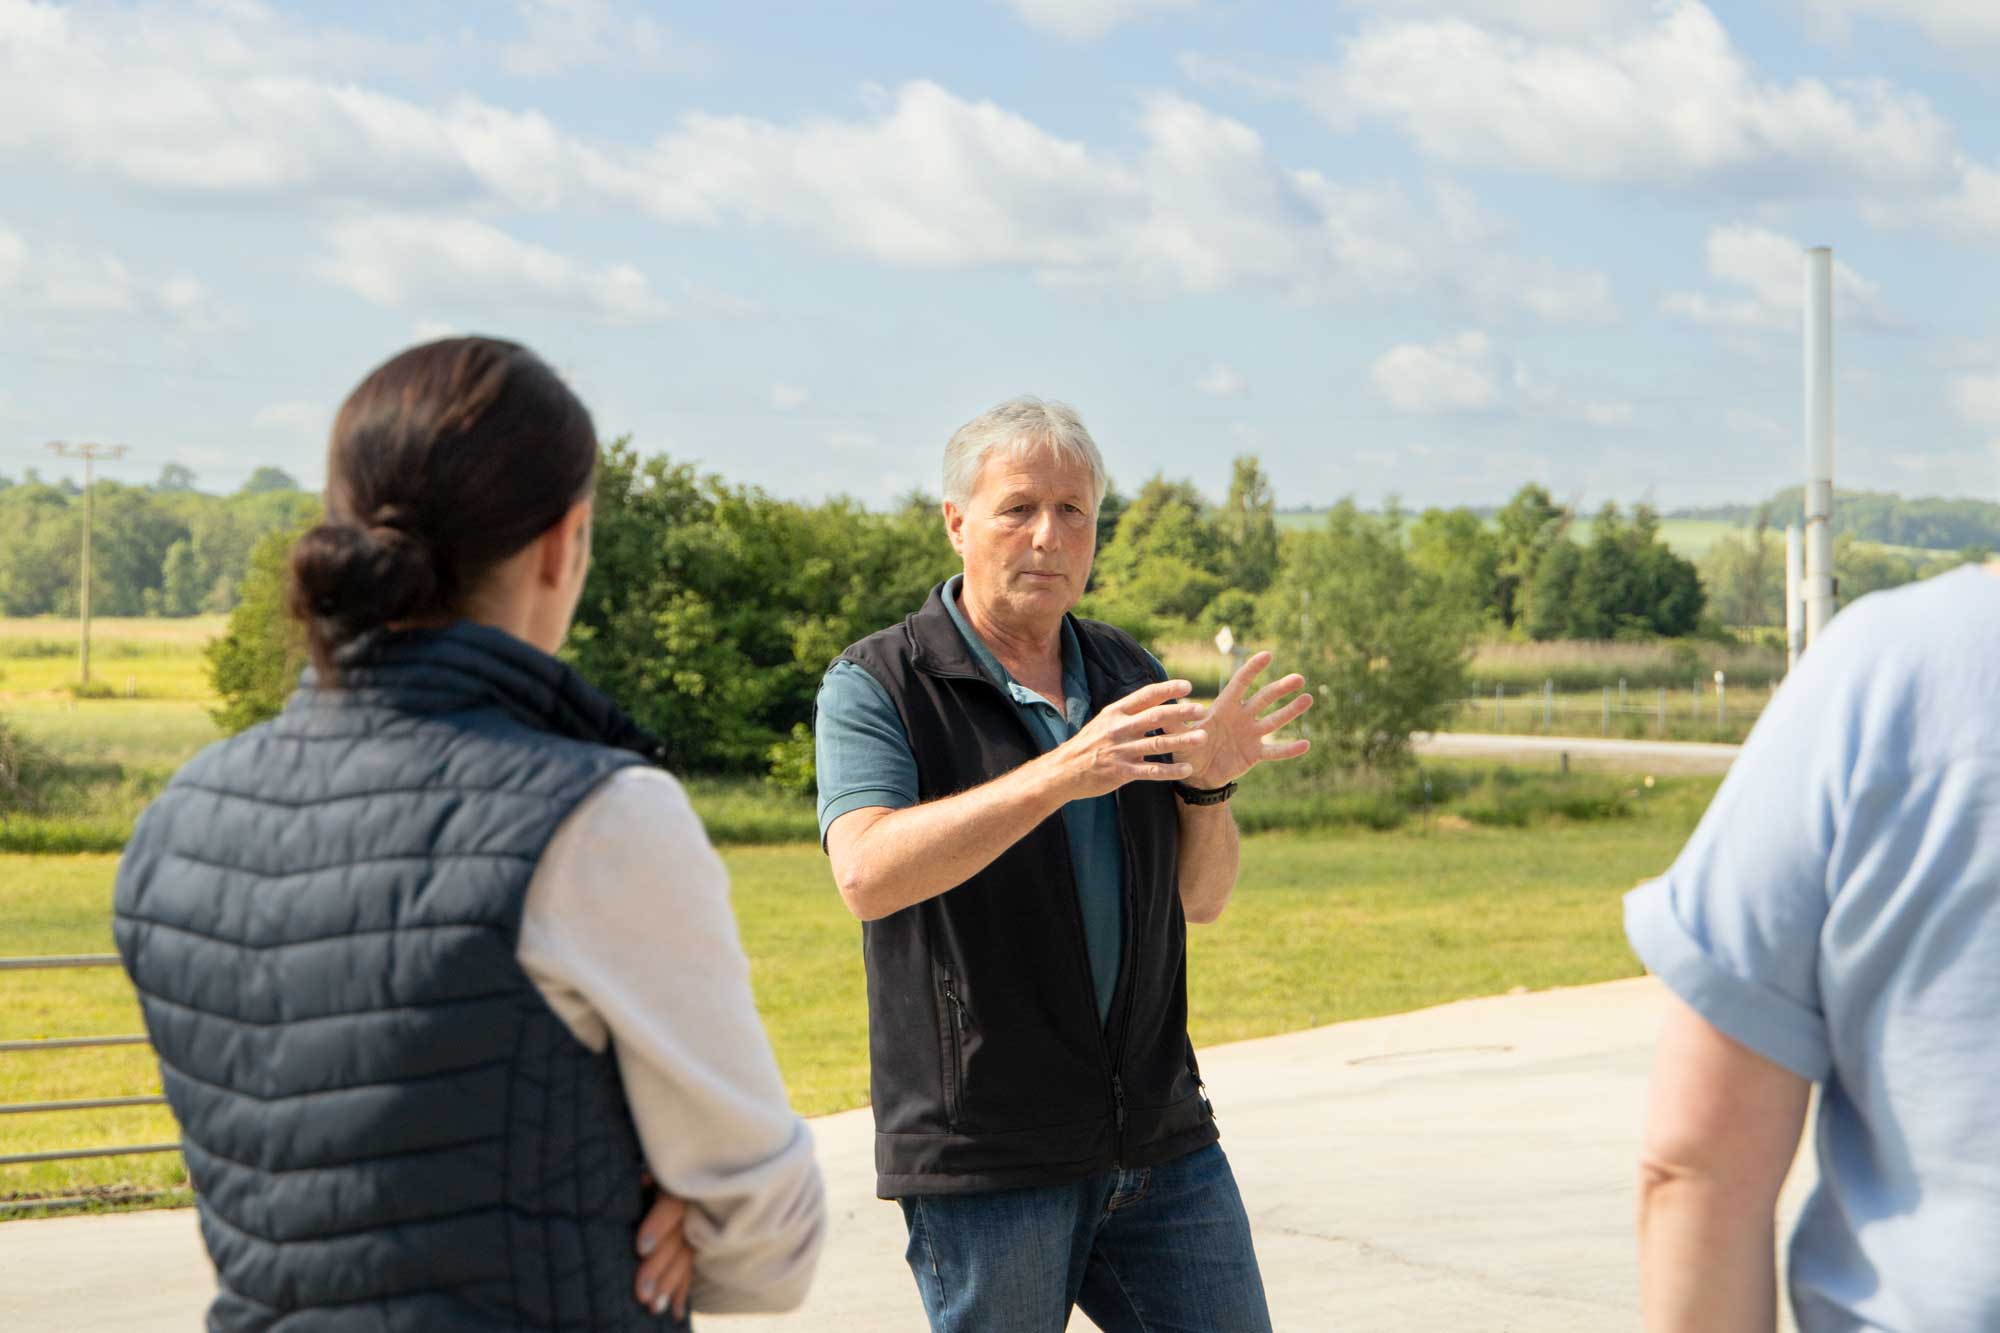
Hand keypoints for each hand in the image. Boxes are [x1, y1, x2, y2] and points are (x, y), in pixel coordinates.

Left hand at [634, 1179, 691, 1319]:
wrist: (707, 1170)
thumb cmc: (668, 1172)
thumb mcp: (661, 1170)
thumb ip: (649, 1179)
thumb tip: (641, 1180)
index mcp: (681, 1189)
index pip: (670, 1209)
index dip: (657, 1227)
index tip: (641, 1248)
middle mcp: (693, 1211)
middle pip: (676, 1242)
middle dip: (657, 1270)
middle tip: (641, 1295)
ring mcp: (700, 1229)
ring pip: (684, 1260)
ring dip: (669, 1286)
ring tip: (654, 1309)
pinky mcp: (701, 1244)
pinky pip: (692, 1269)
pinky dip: (683, 1291)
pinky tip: (676, 1313)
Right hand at [1052, 677, 1211, 799]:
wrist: (1064, 771)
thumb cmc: (1089, 744)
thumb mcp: (1104, 721)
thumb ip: (1128, 713)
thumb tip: (1156, 701)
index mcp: (1115, 712)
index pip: (1145, 695)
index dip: (1167, 689)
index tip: (1188, 686)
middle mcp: (1118, 728)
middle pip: (1155, 716)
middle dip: (1181, 711)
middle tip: (1202, 710)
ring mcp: (1120, 750)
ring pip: (1157, 744)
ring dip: (1182, 740)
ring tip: (1202, 738)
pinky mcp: (1121, 772)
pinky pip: (1151, 771)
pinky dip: (1170, 771)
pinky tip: (1187, 769)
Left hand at [1179, 651, 1311, 790]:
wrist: (1197, 776)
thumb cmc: (1187, 750)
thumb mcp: (1177, 735)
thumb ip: (1172, 721)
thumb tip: (1159, 705)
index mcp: (1225, 708)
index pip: (1241, 683)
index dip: (1252, 669)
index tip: (1267, 654)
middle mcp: (1242, 717)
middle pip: (1264, 698)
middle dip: (1281, 688)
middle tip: (1298, 678)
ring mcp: (1251, 735)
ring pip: (1275, 720)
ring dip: (1291, 710)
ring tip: (1308, 698)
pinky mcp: (1255, 754)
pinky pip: (1275, 751)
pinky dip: (1290, 749)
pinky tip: (1306, 744)